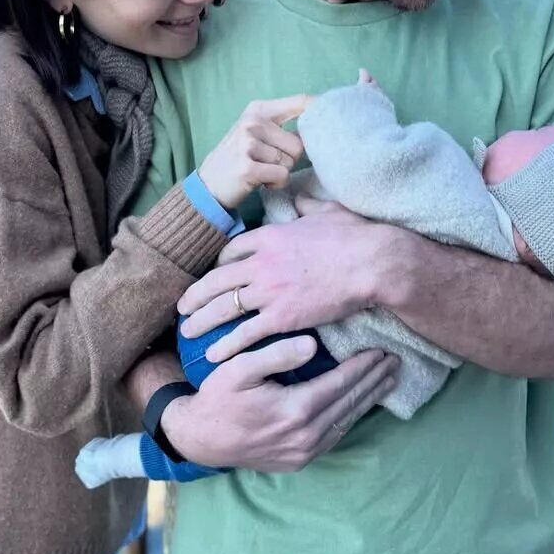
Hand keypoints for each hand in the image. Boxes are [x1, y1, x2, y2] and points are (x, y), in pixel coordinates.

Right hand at [160, 337, 398, 471]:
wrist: (201, 439)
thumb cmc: (217, 398)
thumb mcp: (238, 368)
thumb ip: (275, 353)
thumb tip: (313, 346)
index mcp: (295, 410)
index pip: (340, 384)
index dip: (362, 367)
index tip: (381, 351)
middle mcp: (305, 436)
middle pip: (350, 403)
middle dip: (374, 381)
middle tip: (395, 362)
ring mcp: (303, 453)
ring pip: (346, 421)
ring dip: (368, 400)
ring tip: (387, 381)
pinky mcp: (299, 461)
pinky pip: (334, 437)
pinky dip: (350, 417)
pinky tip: (360, 404)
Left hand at [177, 203, 379, 362]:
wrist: (372, 262)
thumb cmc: (354, 236)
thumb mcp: (325, 210)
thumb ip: (306, 205)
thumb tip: (299, 197)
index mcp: (270, 236)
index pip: (230, 250)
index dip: (217, 264)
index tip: (211, 275)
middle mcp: (261, 263)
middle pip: (216, 280)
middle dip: (195, 295)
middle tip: (181, 307)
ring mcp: (269, 291)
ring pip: (223, 307)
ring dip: (201, 321)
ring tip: (187, 332)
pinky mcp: (282, 316)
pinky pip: (245, 333)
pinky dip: (226, 345)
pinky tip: (213, 355)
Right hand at [198, 96, 314, 208]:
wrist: (209, 184)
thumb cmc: (239, 158)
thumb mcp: (256, 132)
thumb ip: (283, 126)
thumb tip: (321, 125)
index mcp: (258, 109)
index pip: (300, 102)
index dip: (320, 109)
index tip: (335, 117)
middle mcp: (252, 122)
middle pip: (299, 143)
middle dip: (290, 158)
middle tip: (269, 162)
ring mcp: (248, 143)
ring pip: (290, 161)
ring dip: (281, 172)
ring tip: (261, 171)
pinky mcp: (247, 166)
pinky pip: (282, 175)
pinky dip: (276, 183)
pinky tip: (261, 181)